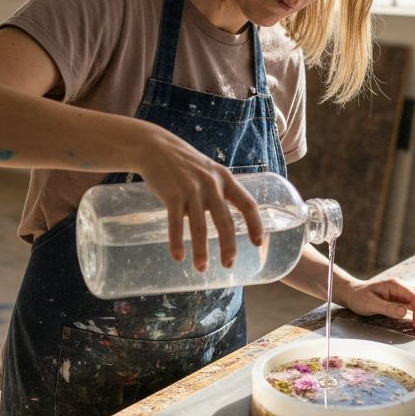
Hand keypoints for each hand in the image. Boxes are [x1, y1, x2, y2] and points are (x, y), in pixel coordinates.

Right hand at [135, 125, 263, 270]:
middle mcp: (211, 184)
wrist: (156, 147)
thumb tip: (222, 223)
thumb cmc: (184, 164)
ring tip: (201, 268)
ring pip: (199, 225)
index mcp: (224, 179)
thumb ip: (217, 194)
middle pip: (224, 220)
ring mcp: (191, 189)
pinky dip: (176, 241)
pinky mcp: (171, 193)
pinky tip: (178, 257)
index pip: (247, 204)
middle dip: (228, 245)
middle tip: (228, 264)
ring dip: (201, 249)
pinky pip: (175, 222)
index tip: (258, 243)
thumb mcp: (208, 172)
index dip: (255, 224)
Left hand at [339, 277, 414, 334]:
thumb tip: (405, 312)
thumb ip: (388, 308)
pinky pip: (412, 307)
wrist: (352, 294)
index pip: (414, 296)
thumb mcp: (370, 303)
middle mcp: (400, 288)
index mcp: (395, 285)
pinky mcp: (399, 301)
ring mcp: (400, 294)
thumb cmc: (359, 297)